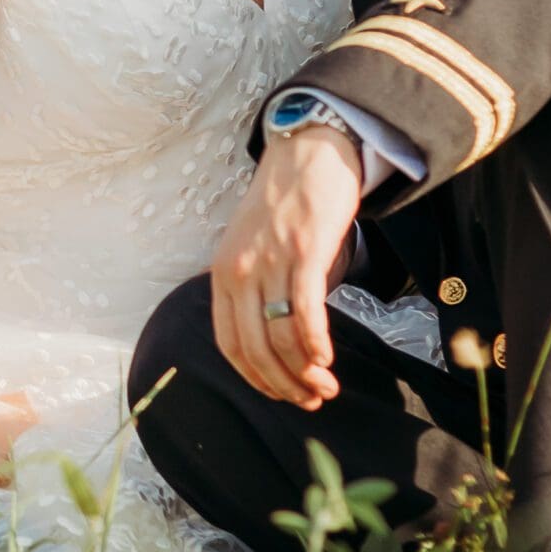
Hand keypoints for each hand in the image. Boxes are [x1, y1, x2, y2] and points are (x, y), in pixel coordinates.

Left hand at [210, 127, 362, 407]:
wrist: (309, 150)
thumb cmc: (286, 203)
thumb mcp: (252, 247)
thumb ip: (254, 288)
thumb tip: (274, 341)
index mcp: (223, 273)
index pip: (229, 345)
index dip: (256, 379)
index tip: (280, 395)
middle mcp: (240, 270)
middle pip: (256, 349)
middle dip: (283, 386)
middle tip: (310, 401)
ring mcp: (271, 261)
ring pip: (282, 336)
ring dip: (305, 372)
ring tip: (326, 387)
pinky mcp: (304, 251)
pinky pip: (305, 311)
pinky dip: (315, 344)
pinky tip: (327, 360)